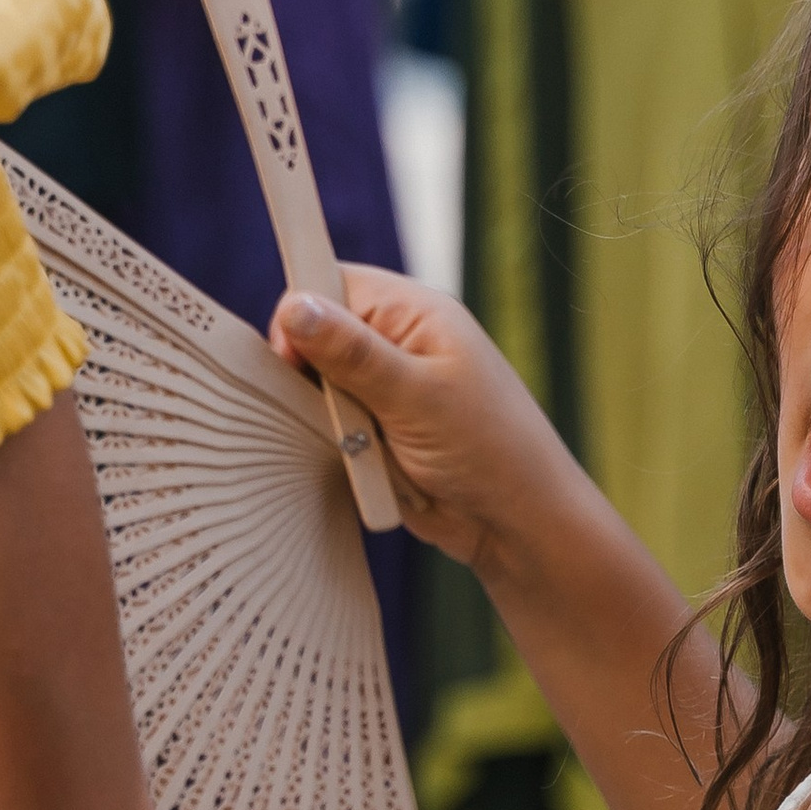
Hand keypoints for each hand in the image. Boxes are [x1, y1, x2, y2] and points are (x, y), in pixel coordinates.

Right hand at [272, 272, 587, 580]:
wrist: (516, 525)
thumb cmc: (489, 452)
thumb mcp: (416, 397)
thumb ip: (353, 354)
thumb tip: (295, 305)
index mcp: (415, 313)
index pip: (331, 284)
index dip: (303, 316)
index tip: (294, 359)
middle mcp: (400, 343)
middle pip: (319, 338)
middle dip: (317, 378)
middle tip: (340, 415)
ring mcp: (388, 389)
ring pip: (322, 389)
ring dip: (331, 421)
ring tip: (366, 447)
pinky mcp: (380, 432)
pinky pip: (334, 430)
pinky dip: (340, 449)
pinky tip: (365, 467)